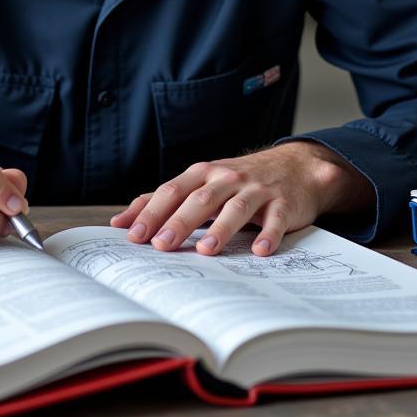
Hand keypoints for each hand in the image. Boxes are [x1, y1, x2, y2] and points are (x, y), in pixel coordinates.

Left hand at [109, 141, 372, 256]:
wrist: (294, 166)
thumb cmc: (237, 181)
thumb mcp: (201, 183)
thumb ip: (164, 201)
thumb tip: (122, 222)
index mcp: (203, 174)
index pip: (172, 191)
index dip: (152, 212)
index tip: (133, 236)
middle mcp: (227, 178)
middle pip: (200, 199)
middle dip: (179, 222)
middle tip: (162, 245)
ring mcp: (256, 190)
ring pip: (235, 208)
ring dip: (220, 229)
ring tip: (205, 250)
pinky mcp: (282, 203)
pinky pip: (275, 219)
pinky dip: (268, 234)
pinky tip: (260, 250)